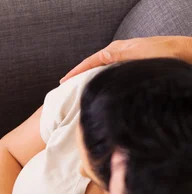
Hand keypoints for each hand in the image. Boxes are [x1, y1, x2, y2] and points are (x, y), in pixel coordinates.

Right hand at [60, 36, 185, 82]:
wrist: (182, 54)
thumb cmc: (162, 55)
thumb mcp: (134, 56)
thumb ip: (116, 59)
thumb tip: (99, 65)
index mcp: (115, 50)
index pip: (89, 62)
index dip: (75, 72)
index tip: (62, 82)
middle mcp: (119, 55)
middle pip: (93, 67)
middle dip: (80, 77)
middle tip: (67, 90)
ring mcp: (125, 62)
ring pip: (102, 73)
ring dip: (91, 82)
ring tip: (80, 94)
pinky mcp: (132, 70)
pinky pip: (111, 77)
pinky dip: (103, 84)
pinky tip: (101, 94)